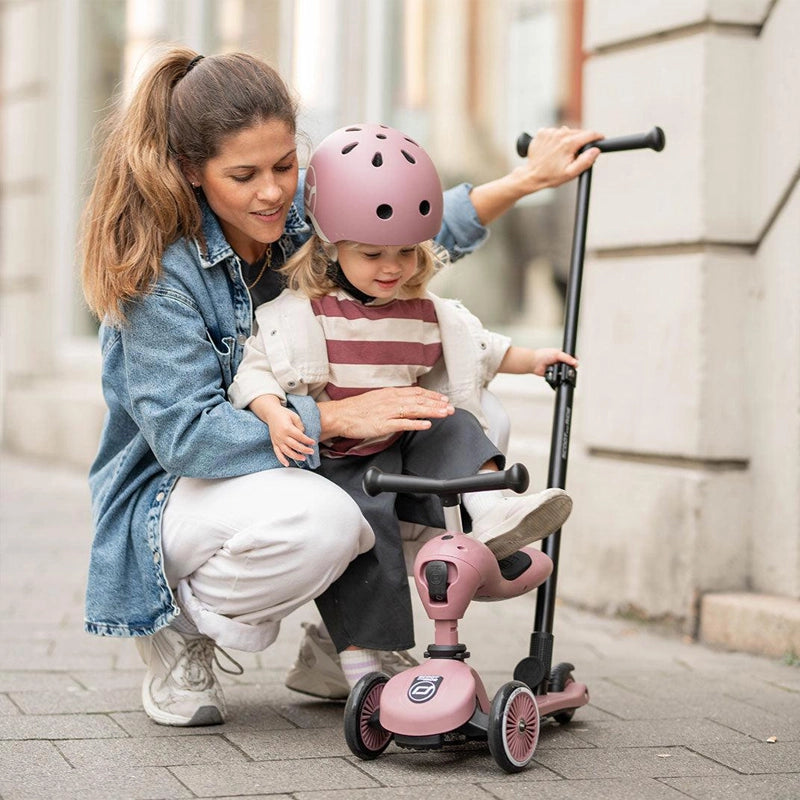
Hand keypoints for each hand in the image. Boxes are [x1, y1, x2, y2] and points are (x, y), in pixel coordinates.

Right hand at [249, 394, 315, 465]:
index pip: (299, 436)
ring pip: (287, 451)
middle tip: (311, 452)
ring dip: (295, 456)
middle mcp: (281, 435)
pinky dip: (282, 459)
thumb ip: (300, 426)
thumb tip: (304, 434)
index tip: (313, 442)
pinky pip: (277, 453)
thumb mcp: (294, 416)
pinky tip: (287, 464)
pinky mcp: (274, 443)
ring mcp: (277, 440)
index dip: (307, 440)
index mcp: (287, 428)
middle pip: (294, 445)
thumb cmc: (283, 414)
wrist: (271, 413)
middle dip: (304, 449)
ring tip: (303, 458)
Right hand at [318, 386, 454, 440]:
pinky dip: (416, 423)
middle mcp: (391, 400)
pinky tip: (426, 424)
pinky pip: (403, 423)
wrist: (340, 414)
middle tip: (451, 407)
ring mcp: (388, 412)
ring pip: (415, 410)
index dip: (432, 395)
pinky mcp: (383, 424)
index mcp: (391, 393)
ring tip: (445, 413)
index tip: (443, 399)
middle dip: (437, 404)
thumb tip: (405, 402)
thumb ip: (393, 400)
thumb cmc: (356, 408)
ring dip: (432, 411)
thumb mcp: (377, 398)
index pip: (416, 393)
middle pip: (419, 400)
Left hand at [519, 126, 602, 191]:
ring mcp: (549, 132)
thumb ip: (585, 161)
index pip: (590, 134)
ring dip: (568, 140)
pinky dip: (556, 139)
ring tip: (561, 153)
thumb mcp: (571, 173)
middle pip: (578, 132)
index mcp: (568, 143)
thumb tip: (595, 150)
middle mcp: (559, 134)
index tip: (601, 139)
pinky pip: (554, 132)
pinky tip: (552, 149)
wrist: (531, 176)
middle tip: (576, 154)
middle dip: (581, 141)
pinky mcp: (542, 133)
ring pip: (566, 132)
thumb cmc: (551, 176)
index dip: (598, 136)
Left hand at [531, 348, 578, 376]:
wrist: (534, 362)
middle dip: (569, 367)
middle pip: (568, 366)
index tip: (577, 362)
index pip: (570, 357)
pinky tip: (556, 374)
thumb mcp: (557, 354)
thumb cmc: (543, 355)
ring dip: (563, 372)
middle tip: (570, 368)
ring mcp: (556, 368)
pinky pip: (558, 378)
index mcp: (560, 354)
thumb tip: (575, 362)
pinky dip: (558, 377)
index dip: (574, 359)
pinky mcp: (553, 374)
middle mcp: (558, 361)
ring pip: (564, 372)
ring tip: (560, 370)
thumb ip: (567, 358)